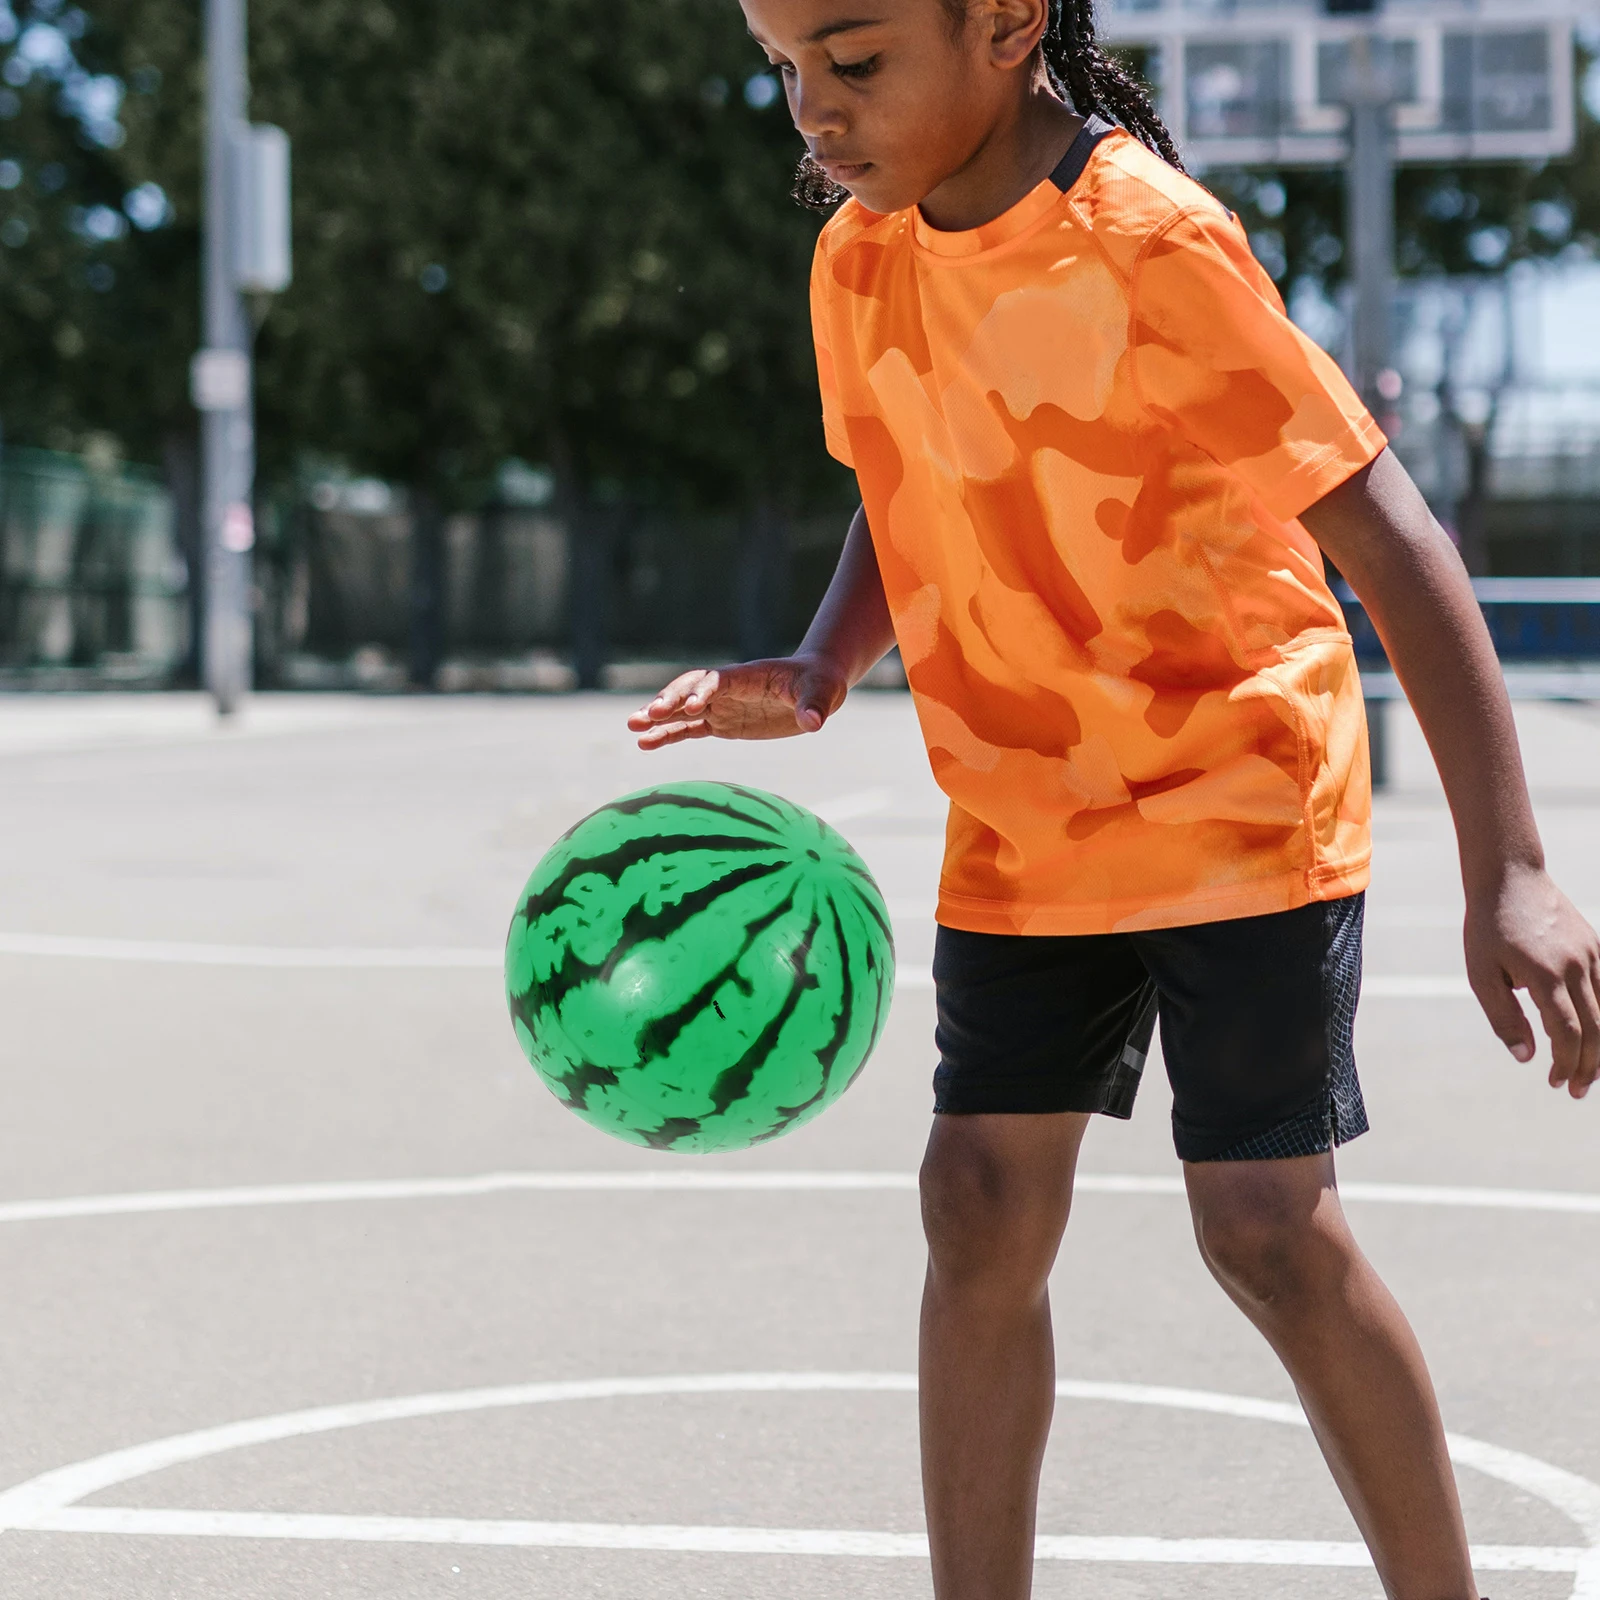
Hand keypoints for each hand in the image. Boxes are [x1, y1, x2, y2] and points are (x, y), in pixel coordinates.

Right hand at [626, 656, 848, 749]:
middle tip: (645, 716)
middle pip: (690, 690)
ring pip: (683, 710)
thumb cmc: (819, 683)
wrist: (814, 687)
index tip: (693, 708)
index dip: (704, 691)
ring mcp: (721, 705)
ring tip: (632, 728)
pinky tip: (645, 744)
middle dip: (669, 701)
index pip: (718, 680)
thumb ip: (814, 706)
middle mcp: (727, 688)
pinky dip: (668, 735)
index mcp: (747, 676)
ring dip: (658, 718)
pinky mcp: (721, 722)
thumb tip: (814, 722)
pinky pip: (690, 728)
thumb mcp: (823, 692)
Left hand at [1465, 864, 1599, 1097]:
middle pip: (1596, 1029)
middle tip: (1576, 1090)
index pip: (1568, 1032)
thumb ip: (1503, 1017)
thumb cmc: (1488, 928)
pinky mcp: (1596, 947)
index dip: (1566, 1062)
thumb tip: (1526, 1058)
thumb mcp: (1481, 974)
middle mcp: (1576, 965)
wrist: (1510, 878)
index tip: (1556, 1082)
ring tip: (1587, 1071)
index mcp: (1545, 974)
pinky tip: (1591, 1036)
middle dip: (1589, 1065)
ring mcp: (1592, 955)